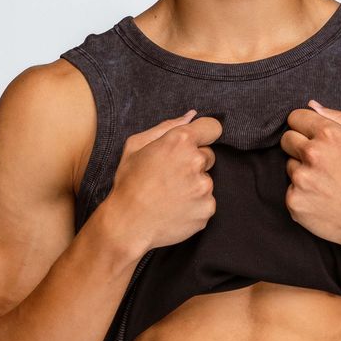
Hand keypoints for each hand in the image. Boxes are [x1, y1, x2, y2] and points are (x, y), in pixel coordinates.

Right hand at [106, 109, 222, 251]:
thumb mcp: (136, 146)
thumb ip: (167, 127)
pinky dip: (195, 205)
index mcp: (180, 141)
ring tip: (169, 195)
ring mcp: (204, 187)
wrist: (128, 224)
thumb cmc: (129, 184)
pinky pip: (207, 202)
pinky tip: (175, 208)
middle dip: (193, 163)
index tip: (197, 143)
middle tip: (170, 176)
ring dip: (193, 185)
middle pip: (208, 155)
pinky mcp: (208, 208)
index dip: (204, 134)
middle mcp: (196, 161)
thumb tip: (191, 116)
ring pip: (206, 180)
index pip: (212, 127)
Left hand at [280, 99, 340, 248]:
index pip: (296, 117)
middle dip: (299, 145)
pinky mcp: (293, 201)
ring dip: (302, 171)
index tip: (310, 134)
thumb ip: (339, 118)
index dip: (304, 125)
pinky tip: (321, 198)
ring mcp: (301, 179)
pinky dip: (302, 193)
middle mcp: (312, 154)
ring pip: (289, 165)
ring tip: (326, 183)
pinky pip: (290, 189)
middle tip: (319, 160)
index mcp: (330, 135)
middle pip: (287, 139)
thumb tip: (312, 105)